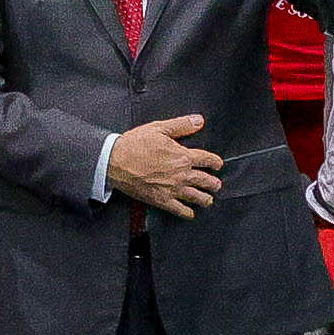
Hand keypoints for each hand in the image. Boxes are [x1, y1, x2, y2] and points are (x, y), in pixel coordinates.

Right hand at [105, 113, 224, 216]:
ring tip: (209, 199)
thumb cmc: (134, 144)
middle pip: (206, 181)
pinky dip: (188, 213)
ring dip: (206, 199)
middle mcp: (182, 174)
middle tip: (216, 185)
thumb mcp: (159, 128)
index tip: (218, 164)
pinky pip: (180, 210)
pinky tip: (190, 213)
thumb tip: (198, 121)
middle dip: (214, 183)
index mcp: (183, 156)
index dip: (215, 162)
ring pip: (197, 197)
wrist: (116, 162)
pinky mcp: (162, 200)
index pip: (207, 160)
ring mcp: (173, 189)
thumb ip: (181, 125)